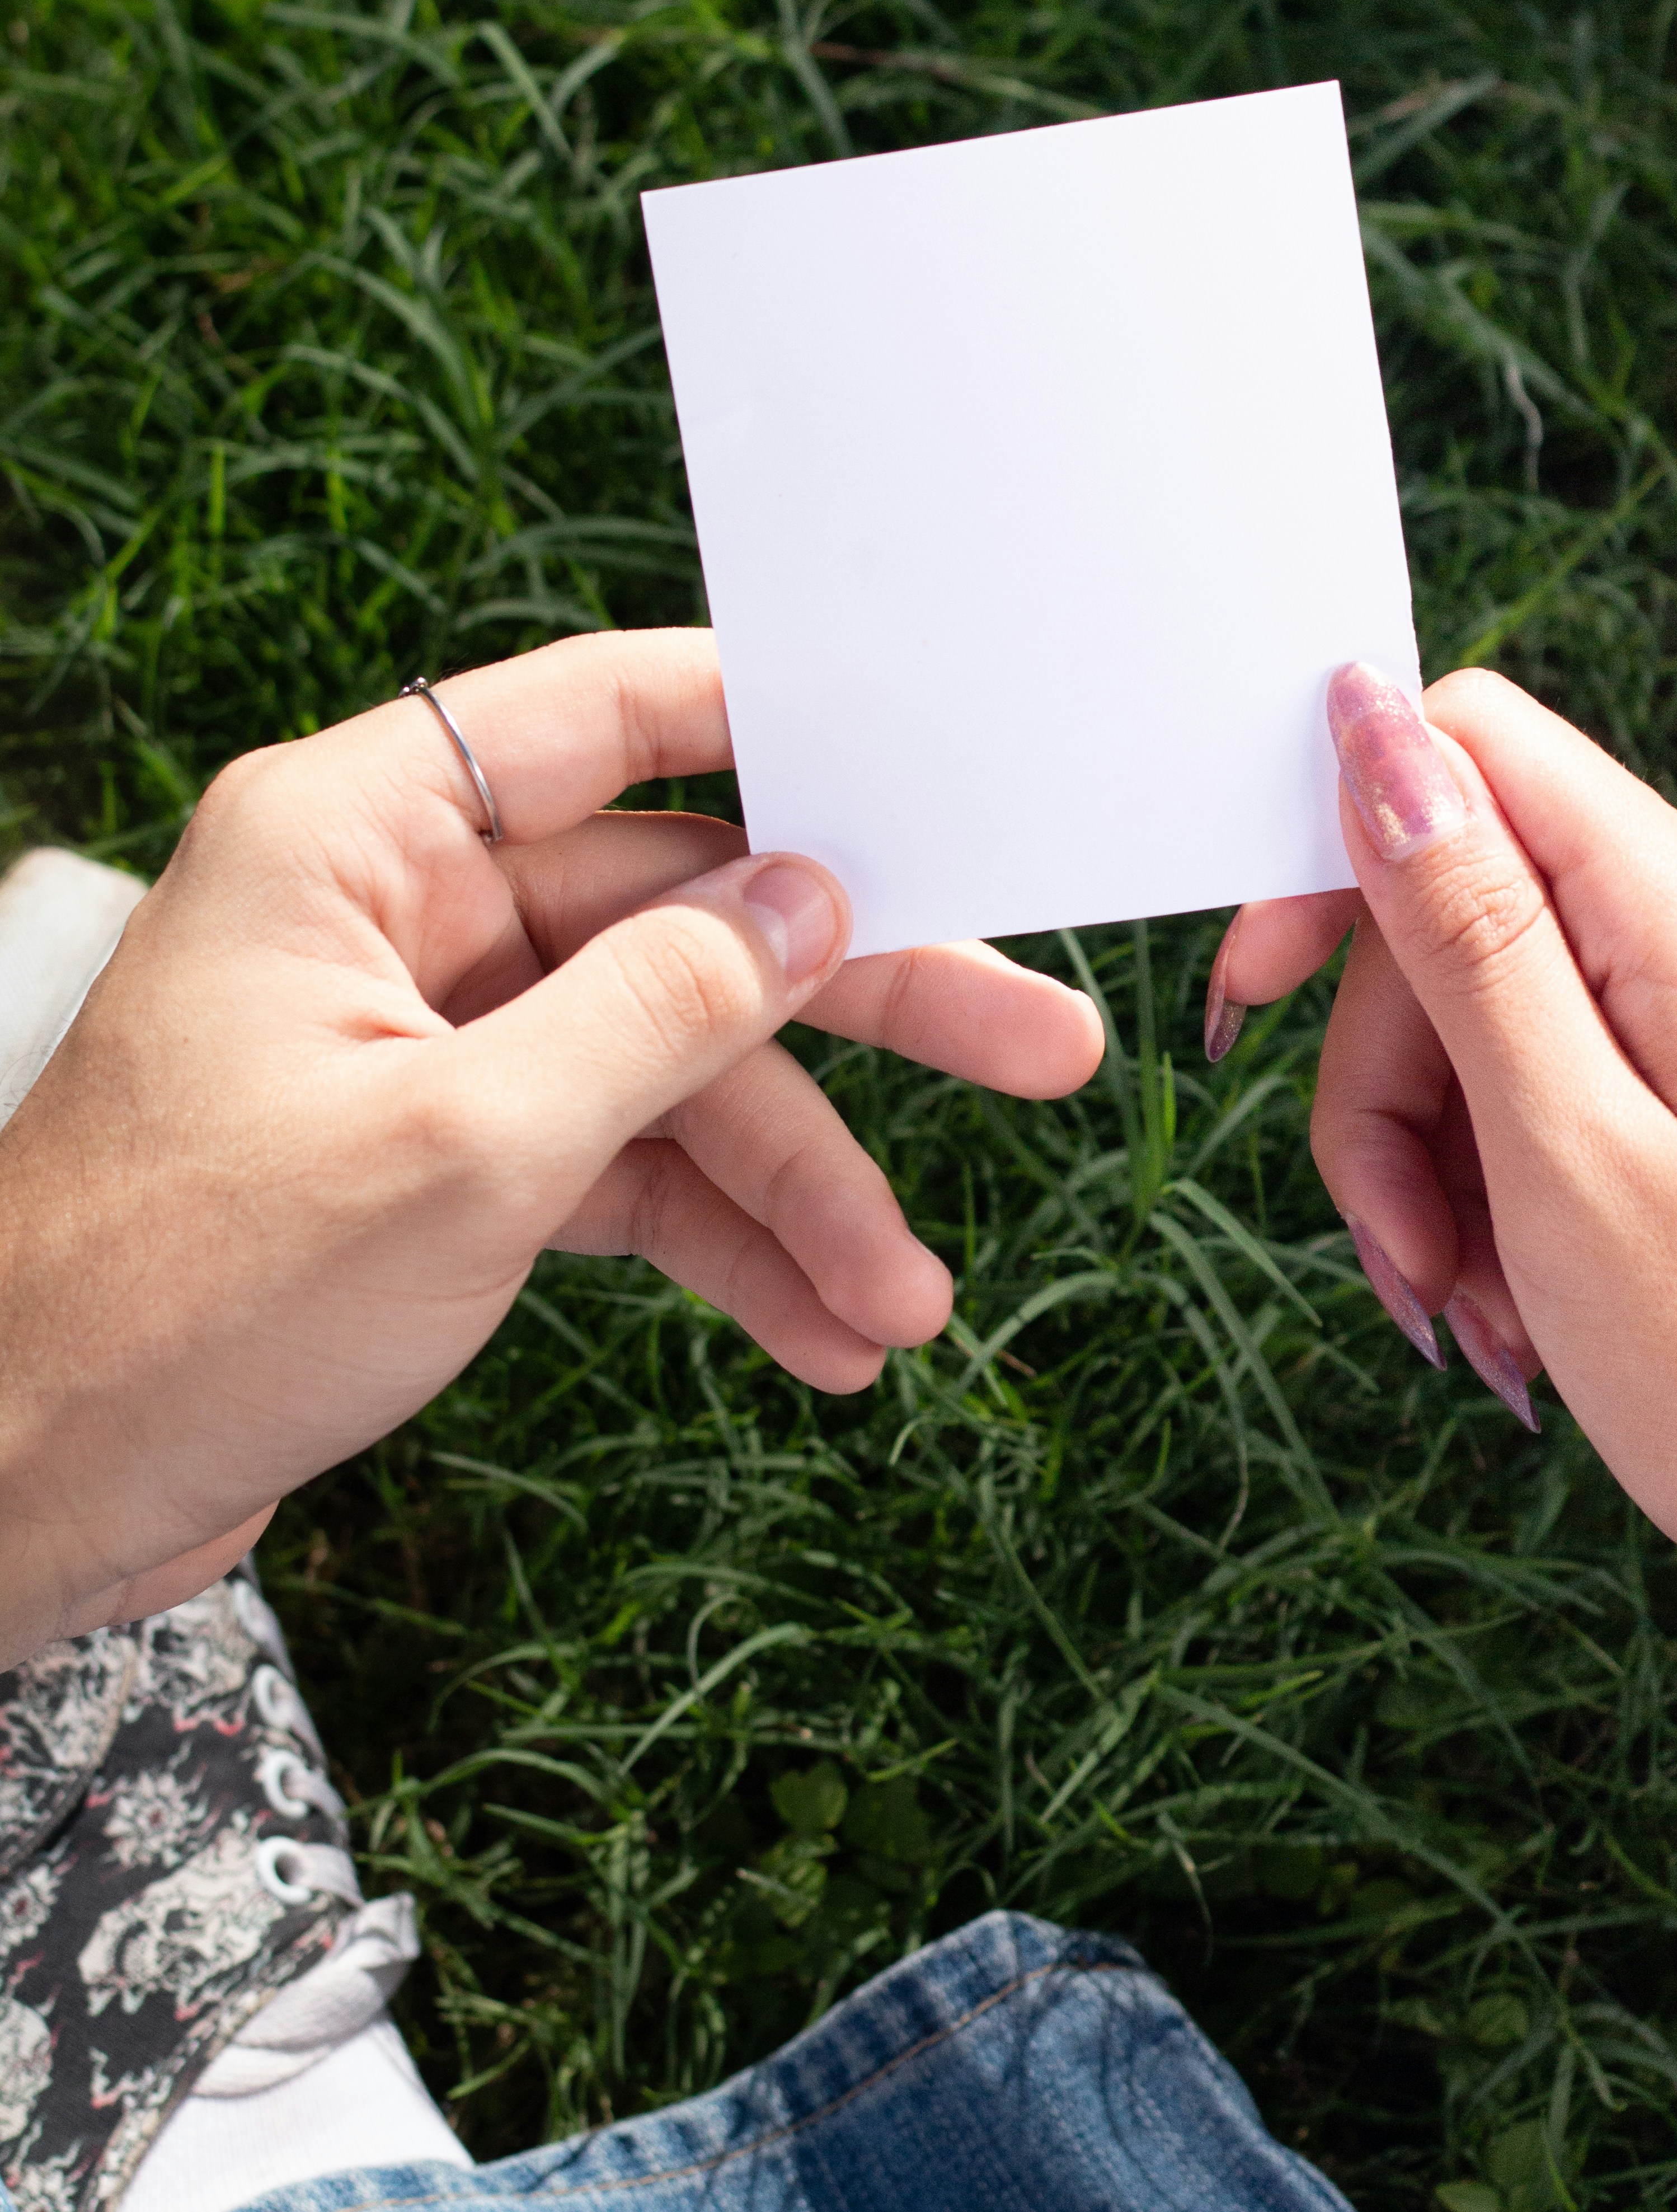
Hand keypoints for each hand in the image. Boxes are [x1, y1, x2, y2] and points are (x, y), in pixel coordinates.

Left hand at [0, 632, 1101, 1665]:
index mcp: (361, 838)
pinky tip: (815, 1334)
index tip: (926, 754)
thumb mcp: (465, 1149)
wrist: (15, 1493)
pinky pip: (618, 1167)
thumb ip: (658, 1010)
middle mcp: (398, 916)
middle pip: (679, 918)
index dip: (775, 723)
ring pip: (669, 1067)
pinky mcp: (439, 1158)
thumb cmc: (181, 1298)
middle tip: (1039, 1051)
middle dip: (855, 1009)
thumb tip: (811, 900)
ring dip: (793, 1185)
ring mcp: (426, 1040)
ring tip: (902, 1302)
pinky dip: (713, 1247)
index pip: (603, 718)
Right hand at [1211, 664, 1676, 1784]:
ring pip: (1505, 1016)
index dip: (1337, 855)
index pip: (1471, 751)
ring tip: (1477, 1317)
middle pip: (1469, 914)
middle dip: (1392, 1086)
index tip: (1255, 1003)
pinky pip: (1575, 1085)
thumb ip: (1463, 927)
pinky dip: (1519, 1191)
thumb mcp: (1570, 1152)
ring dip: (1447, 1166)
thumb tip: (1368, 720)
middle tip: (1406, 1259)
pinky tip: (1527, 1311)